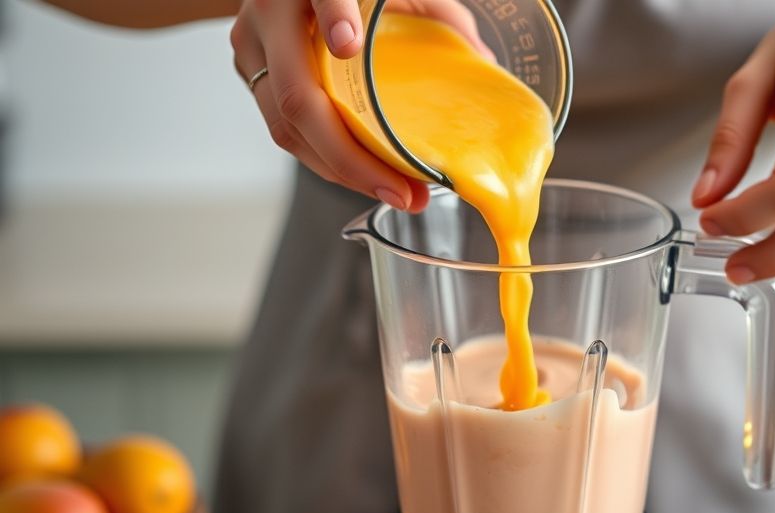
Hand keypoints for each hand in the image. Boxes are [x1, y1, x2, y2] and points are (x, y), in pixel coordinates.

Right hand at [230, 0, 489, 210]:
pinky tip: (369, 178)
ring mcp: (254, 49)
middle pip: (296, 95)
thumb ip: (437, 14)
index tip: (348, 44)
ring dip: (344, 172)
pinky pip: (288, 133)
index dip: (332, 16)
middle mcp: (269, 15)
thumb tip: (483, 62)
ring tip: (397, 193)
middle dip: (351, 157)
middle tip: (400, 188)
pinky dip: (331, 162)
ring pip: (287, 128)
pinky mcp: (253, 77)